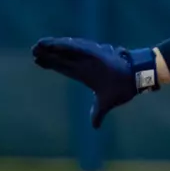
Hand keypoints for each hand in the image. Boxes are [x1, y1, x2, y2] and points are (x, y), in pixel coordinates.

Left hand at [31, 37, 147, 128]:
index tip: (37, 61)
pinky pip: (76, 48)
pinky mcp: (94, 52)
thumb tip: (95, 126)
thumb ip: (98, 113)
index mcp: (84, 74)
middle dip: (47, 54)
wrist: (137, 79)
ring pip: (66, 50)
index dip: (50, 64)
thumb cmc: (123, 88)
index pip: (63, 67)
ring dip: (52, 47)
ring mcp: (89, 57)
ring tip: (38, 44)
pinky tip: (52, 43)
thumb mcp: (106, 103)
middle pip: (61, 57)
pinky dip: (64, 45)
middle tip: (33, 50)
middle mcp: (84, 63)